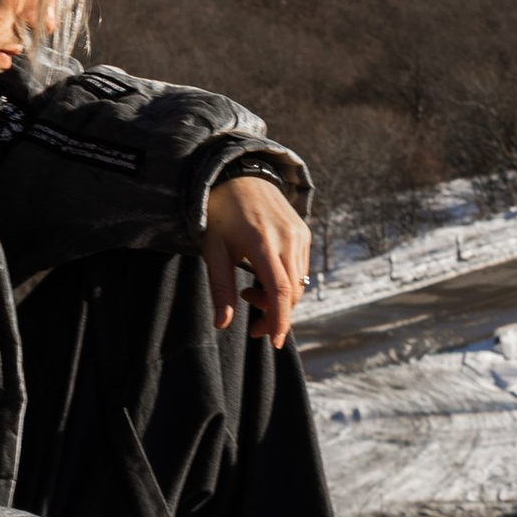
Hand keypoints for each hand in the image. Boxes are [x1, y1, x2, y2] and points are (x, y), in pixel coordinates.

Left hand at [202, 169, 310, 350]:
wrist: (239, 175)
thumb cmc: (221, 214)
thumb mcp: (213, 250)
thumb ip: (221, 288)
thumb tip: (222, 325)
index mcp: (263, 244)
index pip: (280, 291)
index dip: (279, 320)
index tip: (274, 341)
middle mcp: (287, 238)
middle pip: (292, 291)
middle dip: (276, 315)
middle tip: (253, 326)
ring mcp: (298, 234)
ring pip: (299, 282)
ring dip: (279, 299)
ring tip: (250, 292)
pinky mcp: (303, 231)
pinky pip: (300, 267)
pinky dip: (286, 282)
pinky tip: (263, 276)